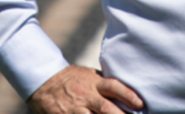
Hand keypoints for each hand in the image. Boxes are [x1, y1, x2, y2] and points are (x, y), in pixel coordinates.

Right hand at [27, 65, 143, 113]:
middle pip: (106, 108)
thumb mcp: (88, 75)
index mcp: (94, 83)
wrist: (44, 81)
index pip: (114, 87)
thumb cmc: (71, 79)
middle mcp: (86, 95)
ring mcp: (75, 108)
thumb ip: (103, 83)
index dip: (128, 95)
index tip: (140, 104)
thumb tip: (124, 89)